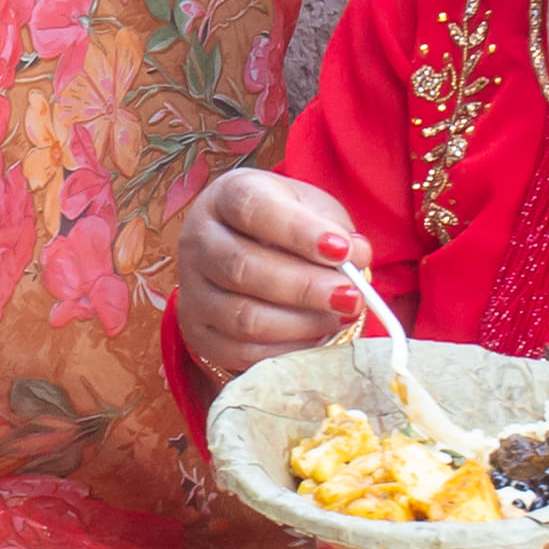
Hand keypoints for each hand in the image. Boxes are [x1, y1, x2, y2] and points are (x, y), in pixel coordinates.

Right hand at [173, 169, 368, 379]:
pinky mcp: (198, 332)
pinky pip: (240, 352)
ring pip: (242, 316)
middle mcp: (199, 240)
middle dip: (305, 287)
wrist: (245, 249)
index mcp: (225, 197)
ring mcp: (192, 290)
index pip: (252, 208)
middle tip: (351, 297)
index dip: (298, 231)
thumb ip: (335, 228)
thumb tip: (357, 257)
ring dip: (300, 323)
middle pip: (243, 267)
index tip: (342, 250)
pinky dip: (286, 350)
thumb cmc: (284, 226)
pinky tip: (317, 338)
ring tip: (339, 317)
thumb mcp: (311, 209)